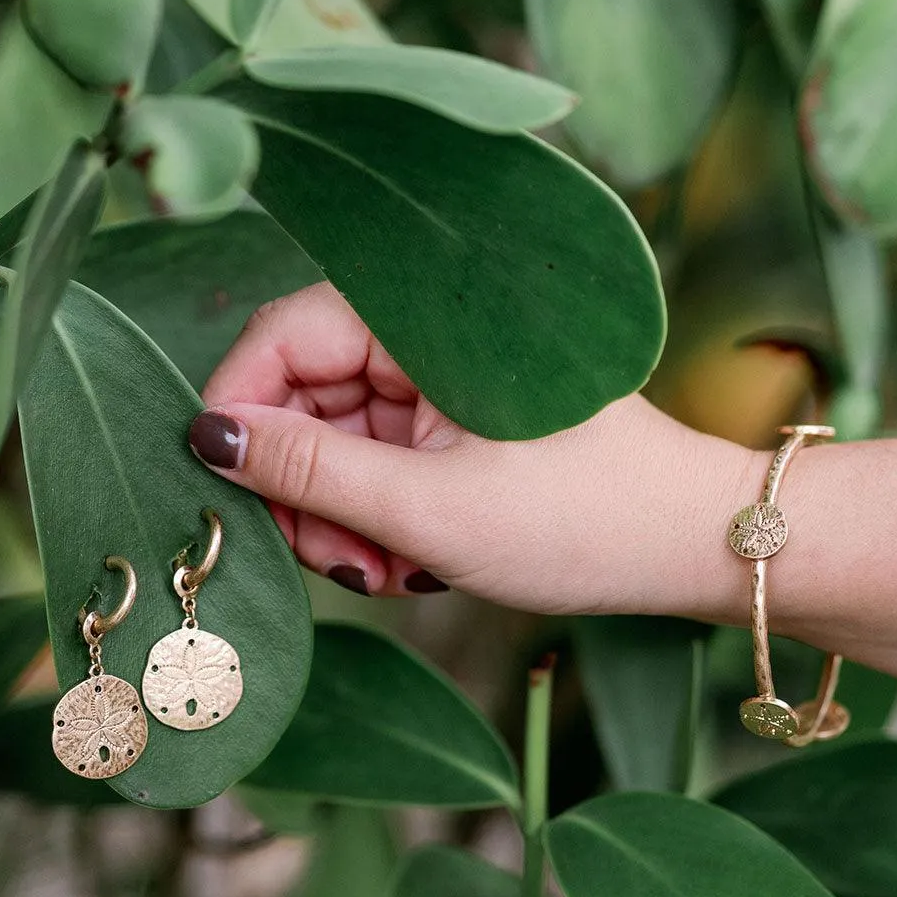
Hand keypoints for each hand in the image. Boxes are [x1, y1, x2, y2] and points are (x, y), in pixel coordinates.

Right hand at [190, 283, 753, 615]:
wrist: (688, 546)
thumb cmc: (581, 520)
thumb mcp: (429, 508)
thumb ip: (310, 470)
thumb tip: (207, 436)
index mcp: (426, 323)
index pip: (286, 334)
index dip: (240, 406)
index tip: (222, 483)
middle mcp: (428, 340)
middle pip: (305, 395)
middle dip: (302, 486)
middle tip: (332, 561)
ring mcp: (441, 386)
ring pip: (337, 439)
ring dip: (339, 515)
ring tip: (382, 573)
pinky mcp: (454, 426)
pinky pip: (379, 464)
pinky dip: (377, 519)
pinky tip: (408, 565)